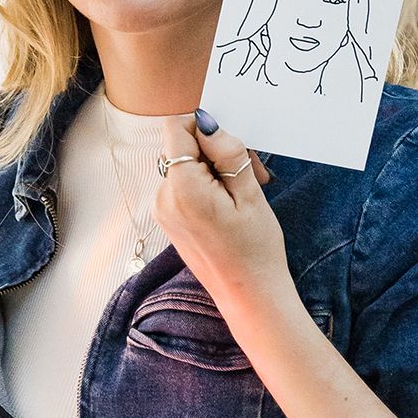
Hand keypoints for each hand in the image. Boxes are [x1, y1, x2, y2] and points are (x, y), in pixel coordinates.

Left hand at [154, 112, 289, 313]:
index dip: (204, 126)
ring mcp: (162, 210)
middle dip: (216, 150)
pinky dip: (206, 185)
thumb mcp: (250, 194)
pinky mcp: (168, 219)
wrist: (248, 295)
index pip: (176, 128)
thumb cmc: (256, 248)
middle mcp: (163, 197)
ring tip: (245, 190)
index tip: (232, 146)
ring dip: (215, 168)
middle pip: (182, 146)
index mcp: (182, 188)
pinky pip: (183, 185)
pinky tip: (231, 203)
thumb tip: (208, 122)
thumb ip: (227, 153)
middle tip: (253, 171)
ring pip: (184, 165)